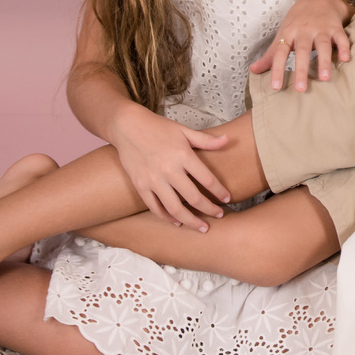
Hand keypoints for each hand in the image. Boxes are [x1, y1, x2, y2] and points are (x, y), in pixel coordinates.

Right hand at [110, 107, 230, 230]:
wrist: (127, 126)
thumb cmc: (159, 127)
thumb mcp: (184, 131)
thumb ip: (206, 140)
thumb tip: (227, 140)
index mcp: (183, 155)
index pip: (207, 180)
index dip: (219, 192)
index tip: (227, 199)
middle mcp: (169, 170)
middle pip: (193, 198)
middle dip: (209, 209)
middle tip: (220, 215)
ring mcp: (153, 180)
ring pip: (174, 208)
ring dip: (190, 221)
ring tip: (202, 228)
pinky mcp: (140, 186)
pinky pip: (154, 207)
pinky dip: (166, 217)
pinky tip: (177, 221)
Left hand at [249, 0, 352, 91]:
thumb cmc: (297, 21)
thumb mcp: (283, 35)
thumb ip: (271, 55)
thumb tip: (253, 71)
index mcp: (289, 33)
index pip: (280, 52)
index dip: (277, 69)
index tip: (275, 87)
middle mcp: (304, 30)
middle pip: (302, 50)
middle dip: (301, 70)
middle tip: (301, 89)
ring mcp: (321, 28)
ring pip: (323, 45)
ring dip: (324, 61)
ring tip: (324, 78)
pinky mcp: (336, 27)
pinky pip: (341, 37)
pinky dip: (344, 47)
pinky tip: (346, 59)